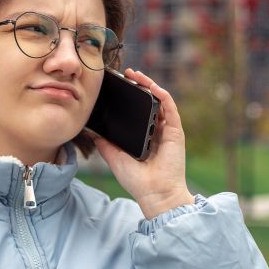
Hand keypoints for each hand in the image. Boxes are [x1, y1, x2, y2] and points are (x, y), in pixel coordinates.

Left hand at [93, 68, 193, 219]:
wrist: (155, 194)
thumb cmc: (137, 181)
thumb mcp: (114, 158)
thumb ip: (104, 144)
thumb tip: (92, 131)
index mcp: (145, 137)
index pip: (139, 112)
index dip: (131, 98)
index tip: (118, 87)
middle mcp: (157, 131)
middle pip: (150, 103)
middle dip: (139, 86)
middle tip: (127, 74)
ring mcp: (168, 131)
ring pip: (160, 101)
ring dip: (150, 85)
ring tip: (136, 75)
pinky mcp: (176, 132)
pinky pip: (170, 108)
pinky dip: (162, 94)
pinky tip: (152, 86)